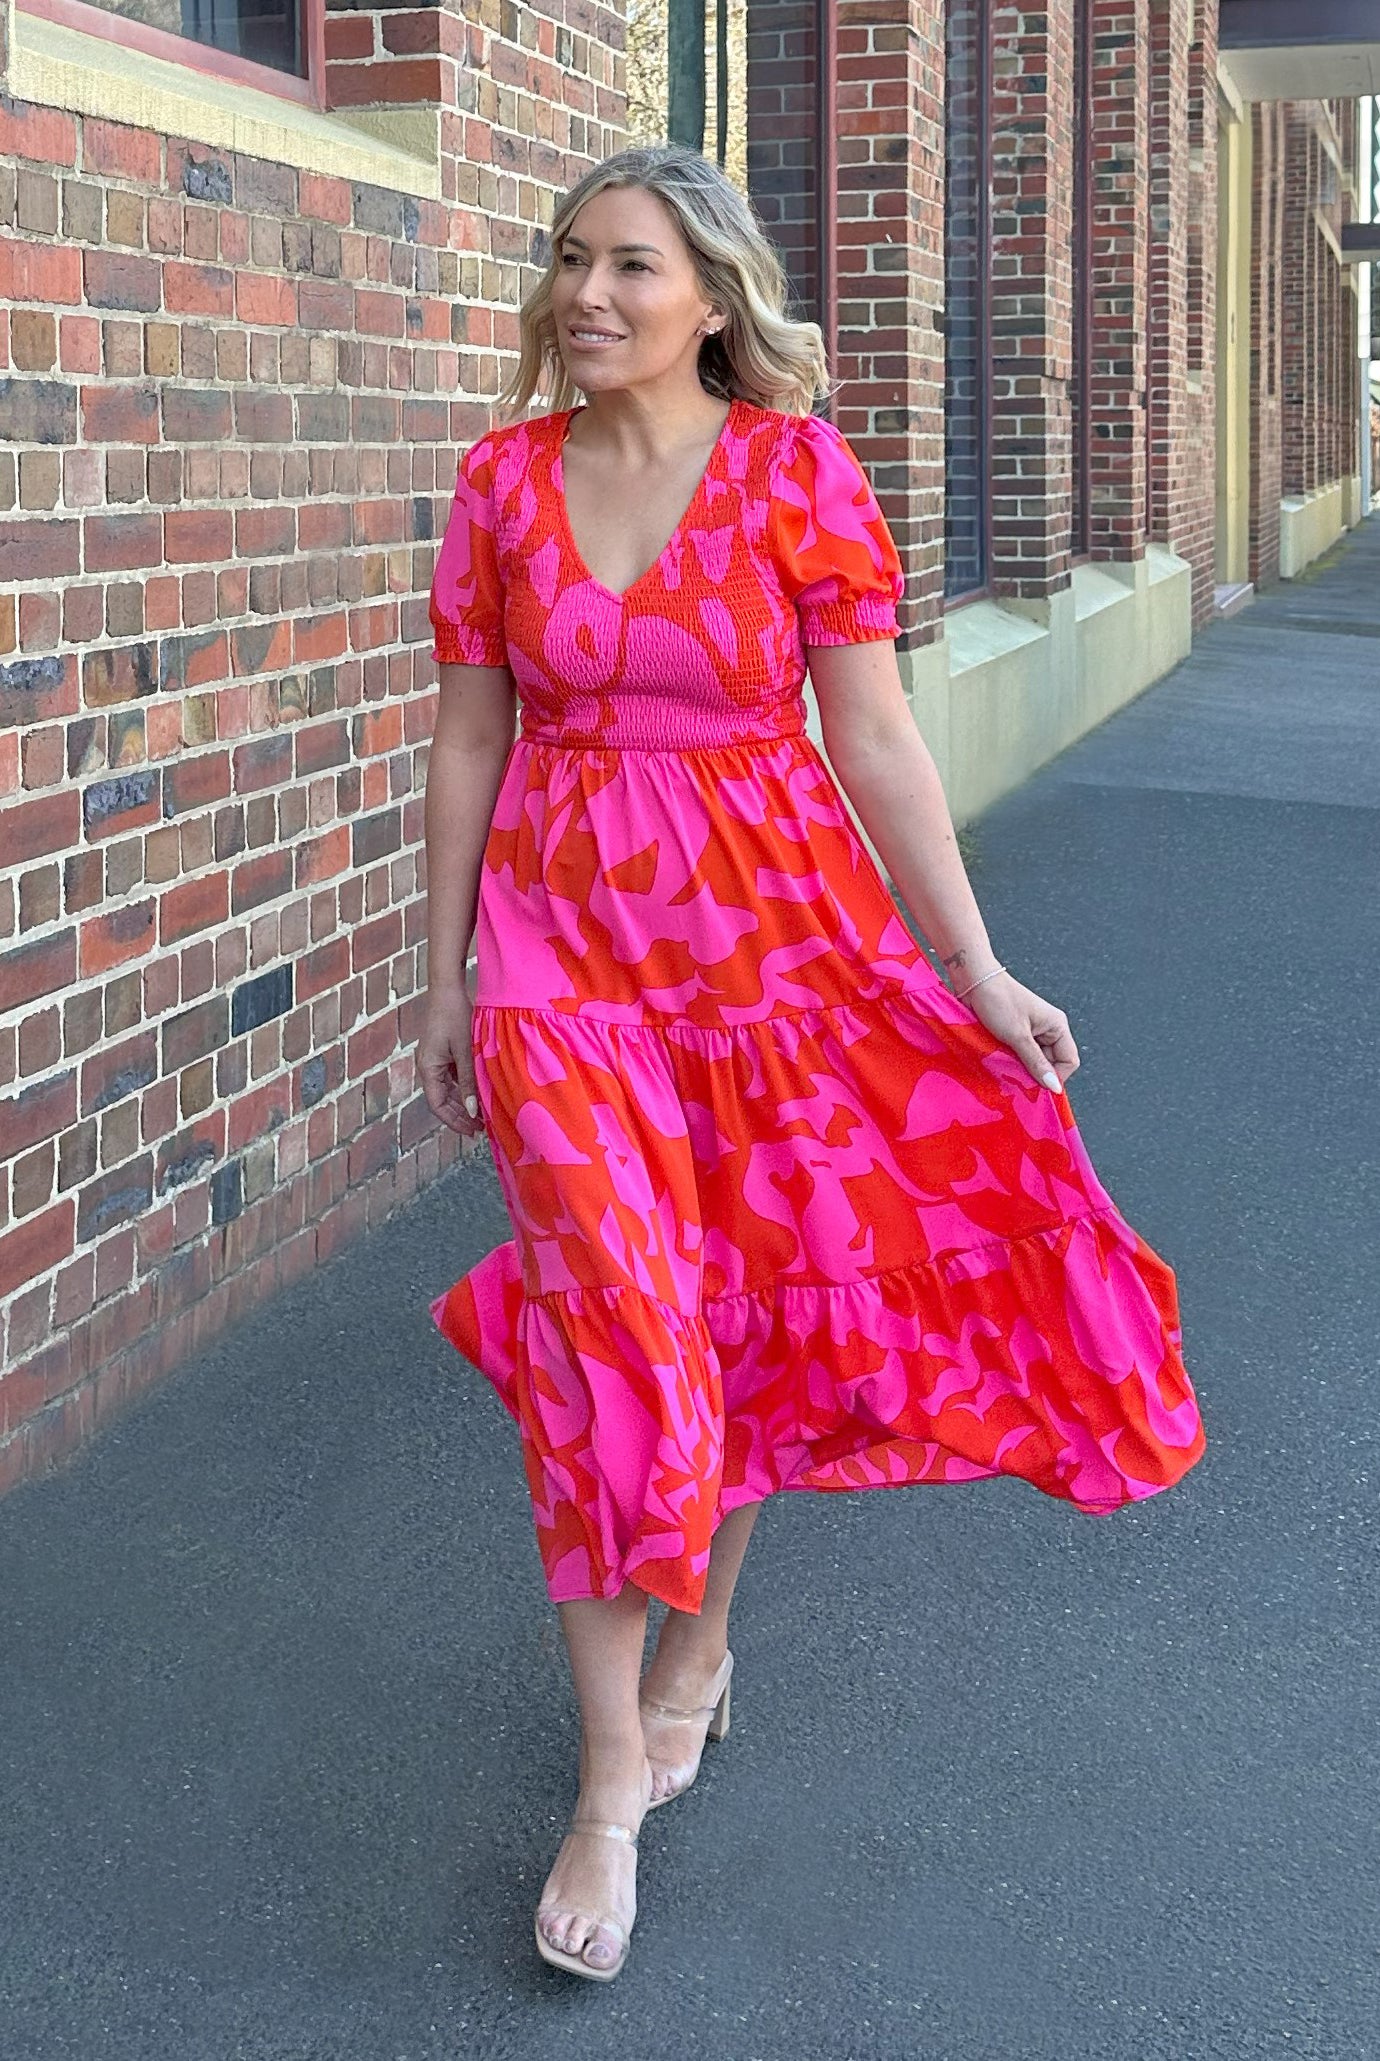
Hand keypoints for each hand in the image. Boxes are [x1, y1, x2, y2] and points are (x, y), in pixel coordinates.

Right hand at [417, 983, 484, 1136]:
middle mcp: (427, 1066)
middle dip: (460, 1115)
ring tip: (482, 1114)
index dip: (454, 1121)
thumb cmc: (455, 1016)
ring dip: (463, 1102)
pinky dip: (464, 1087)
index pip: (437, 1105)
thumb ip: (468, 1082)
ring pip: (447, 1089)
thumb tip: (473, 1111)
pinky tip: (479, 1092)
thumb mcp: (465, 1051)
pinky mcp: (443, 1051)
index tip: (472, 1131)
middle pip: (442, 1100)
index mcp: (427, 1067)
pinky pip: (452, 1076)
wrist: (447, 988)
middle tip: (481, 1128)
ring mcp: (434, 1059)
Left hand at [961, 970, 1079, 1093]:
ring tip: (1005, 1066)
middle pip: (1052, 1063)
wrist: (974, 981)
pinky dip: (1013, 1061)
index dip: (1055, 1077)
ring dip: (1022, 1068)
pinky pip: (1022, 1055)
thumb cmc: (998, 1002)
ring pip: (1035, 1061)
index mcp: (1057, 1026)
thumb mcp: (1018, 1036)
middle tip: (1015, 1076)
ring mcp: (1033, 1032)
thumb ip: (1036, 1063)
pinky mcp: (1017, 1034)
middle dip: (1035, 1073)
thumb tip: (1055, 1088)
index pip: (1069, 1061)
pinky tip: (1000, 1061)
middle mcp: (1049, 1029)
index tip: (1034, 1087)